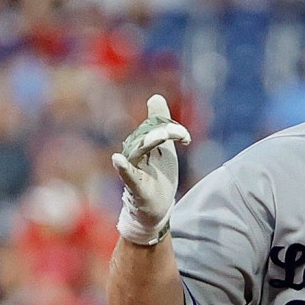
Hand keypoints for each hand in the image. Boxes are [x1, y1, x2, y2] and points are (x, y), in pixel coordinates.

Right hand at [112, 94, 192, 245]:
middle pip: (145, 137)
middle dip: (161, 133)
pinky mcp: (136, 188)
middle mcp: (136, 154)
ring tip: (158, 135)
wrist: (157, 208)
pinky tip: (118, 159)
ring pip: (137, 152)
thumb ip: (159, 123)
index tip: (186, 138)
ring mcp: (135, 170)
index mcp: (144, 143)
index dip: (172, 130)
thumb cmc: (158, 175)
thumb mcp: (163, 147)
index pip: (156, 129)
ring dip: (147, 143)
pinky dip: (123, 168)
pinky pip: (128, 176)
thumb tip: (155, 97)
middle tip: (176, 133)